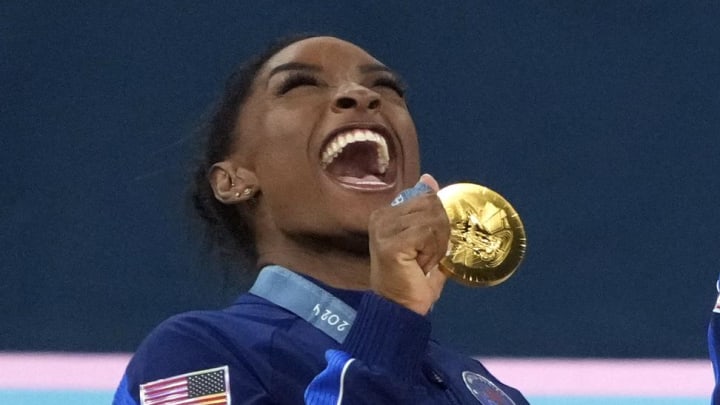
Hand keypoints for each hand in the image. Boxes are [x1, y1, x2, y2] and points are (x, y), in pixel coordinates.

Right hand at [368, 174, 450, 314]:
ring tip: (424, 261)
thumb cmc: (413, 278)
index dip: (437, 221)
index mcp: (386, 213)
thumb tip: (428, 178)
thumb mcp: (425, 238)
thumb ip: (428, 210)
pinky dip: (433, 252)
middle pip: (432, 205)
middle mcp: (381, 217)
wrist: (400, 308)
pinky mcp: (391, 243)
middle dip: (440, 233)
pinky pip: (428, 233)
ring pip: (432, 219)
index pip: (426, 197)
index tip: (426, 246)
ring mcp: (384, 229)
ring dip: (437, 245)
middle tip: (427, 256)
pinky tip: (421, 265)